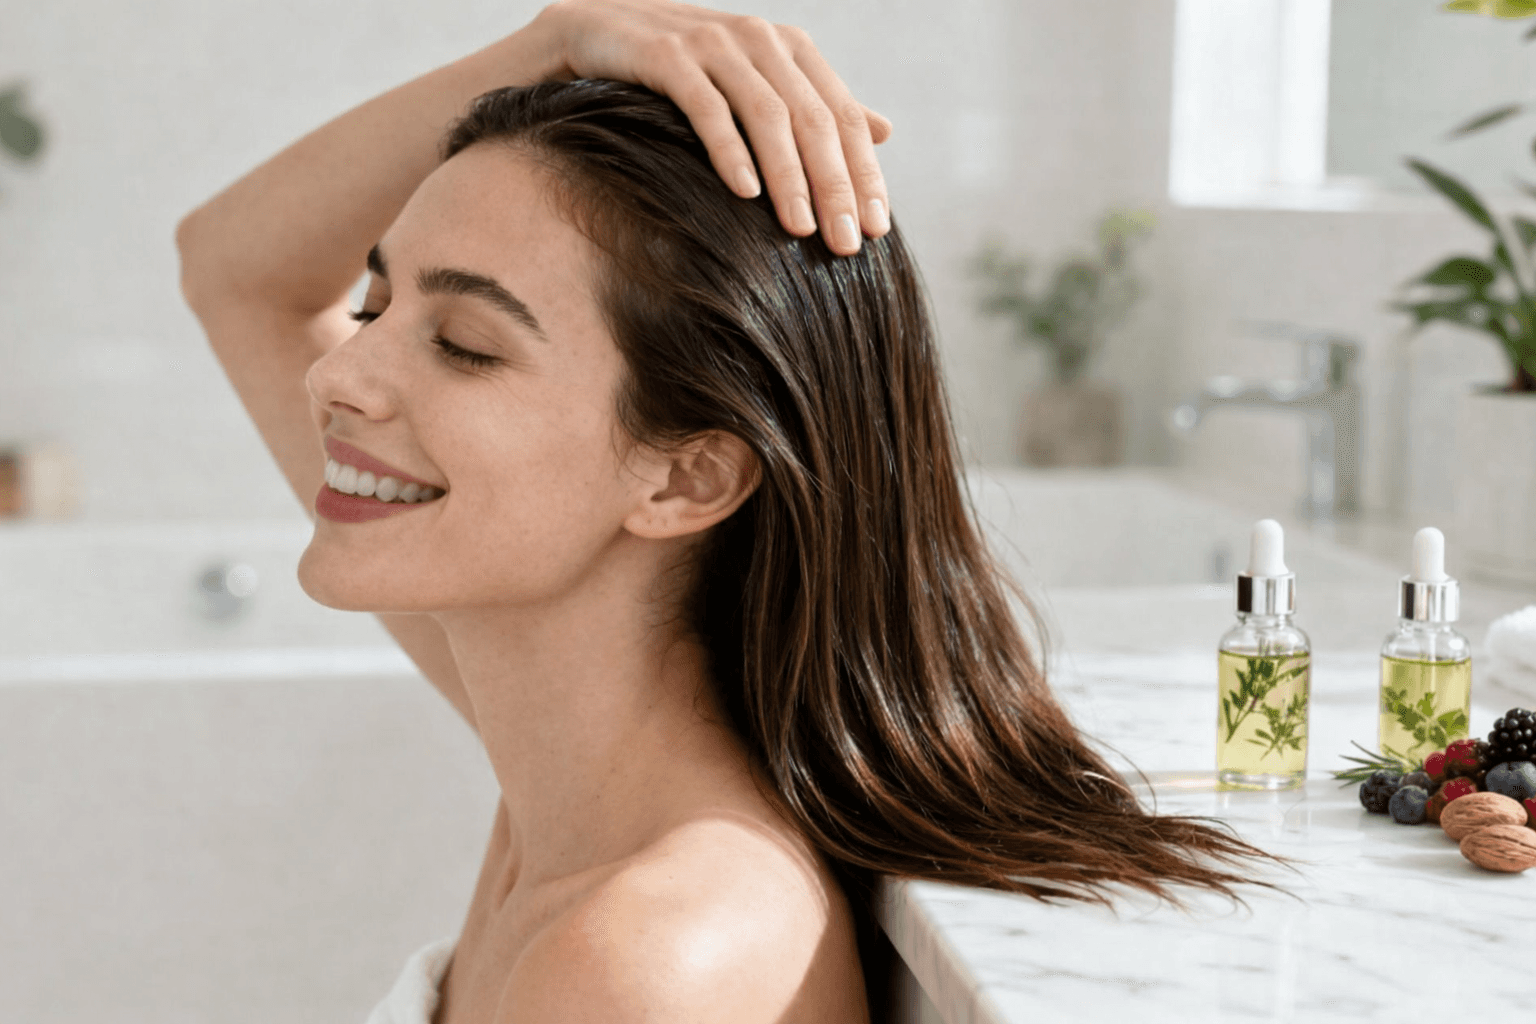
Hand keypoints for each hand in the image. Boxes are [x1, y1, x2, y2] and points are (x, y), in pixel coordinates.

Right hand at [531, 0, 892, 254]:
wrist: (593, 33)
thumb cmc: (682, 70)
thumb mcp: (756, 84)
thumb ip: (816, 106)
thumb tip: (884, 131)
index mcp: (789, 49)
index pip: (842, 117)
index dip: (863, 174)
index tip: (876, 230)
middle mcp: (758, 39)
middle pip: (813, 119)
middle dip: (834, 186)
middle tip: (845, 245)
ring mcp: (712, 43)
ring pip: (767, 114)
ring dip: (789, 177)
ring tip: (800, 229)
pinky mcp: (664, 54)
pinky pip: (706, 107)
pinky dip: (728, 150)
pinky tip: (744, 192)